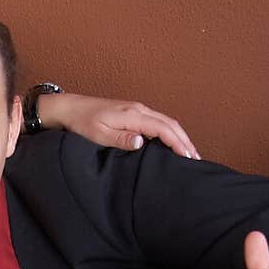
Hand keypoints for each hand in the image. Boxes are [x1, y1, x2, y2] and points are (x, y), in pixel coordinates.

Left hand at [37, 91, 199, 157]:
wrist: (72, 108)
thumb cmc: (83, 123)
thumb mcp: (99, 135)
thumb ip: (121, 139)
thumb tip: (142, 142)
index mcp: (132, 115)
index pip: (162, 129)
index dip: (177, 143)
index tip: (188, 158)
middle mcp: (139, 109)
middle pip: (170, 124)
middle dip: (185, 141)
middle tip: (196, 159)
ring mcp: (138, 110)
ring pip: (166, 122)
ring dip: (180, 137)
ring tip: (190, 153)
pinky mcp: (134, 113)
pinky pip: (158, 122)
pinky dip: (170, 133)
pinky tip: (173, 143)